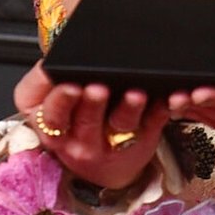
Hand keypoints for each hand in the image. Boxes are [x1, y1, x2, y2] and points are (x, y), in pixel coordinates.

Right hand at [14, 61, 168, 188]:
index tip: (67, 83)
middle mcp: (80, 139)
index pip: (50, 115)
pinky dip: (160, 108)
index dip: (58, 100)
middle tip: (97, 88)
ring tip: (135, 94)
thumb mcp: (55, 108)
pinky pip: (153, 124)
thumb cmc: (75, 123)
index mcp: (53, 126)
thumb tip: (59, 51)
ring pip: (121, 124)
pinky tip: (164, 97)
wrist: (104, 163)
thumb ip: (51, 84)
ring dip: (129, 107)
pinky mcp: (142, 139)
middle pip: (85, 121)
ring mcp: (112, 143)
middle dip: (92, 104)